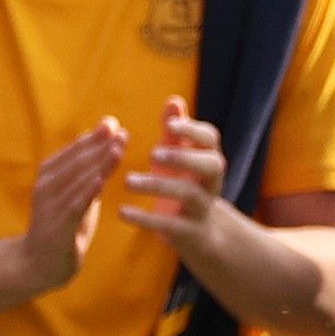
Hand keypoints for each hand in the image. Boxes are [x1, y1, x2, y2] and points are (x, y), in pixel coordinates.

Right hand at [13, 122, 127, 296]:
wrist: (38, 263)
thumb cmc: (62, 225)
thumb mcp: (76, 193)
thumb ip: (91, 170)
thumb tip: (110, 141)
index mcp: (49, 174)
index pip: (74, 151)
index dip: (93, 137)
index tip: (113, 124)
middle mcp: (46, 186)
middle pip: (77, 161)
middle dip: (100, 146)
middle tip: (120, 132)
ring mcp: (51, 206)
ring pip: (78, 180)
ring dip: (99, 163)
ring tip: (117, 148)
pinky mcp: (58, 227)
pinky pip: (74, 206)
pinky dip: (87, 192)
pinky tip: (101, 180)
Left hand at [113, 98, 235, 248]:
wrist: (201, 235)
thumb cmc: (184, 185)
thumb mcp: (179, 158)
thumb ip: (176, 132)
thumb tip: (173, 100)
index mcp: (208, 159)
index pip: (211, 138)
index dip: (193, 130)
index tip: (169, 124)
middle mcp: (211, 183)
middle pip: (212, 165)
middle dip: (184, 157)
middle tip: (153, 154)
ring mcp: (203, 209)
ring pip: (190, 195)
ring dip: (159, 186)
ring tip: (127, 181)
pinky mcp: (190, 233)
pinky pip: (171, 226)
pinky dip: (146, 219)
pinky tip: (122, 212)